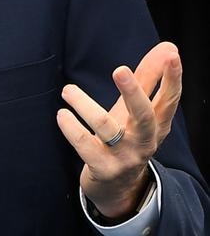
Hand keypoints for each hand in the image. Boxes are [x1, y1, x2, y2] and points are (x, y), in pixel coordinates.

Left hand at [56, 42, 181, 219]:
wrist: (117, 189)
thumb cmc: (126, 139)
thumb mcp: (137, 111)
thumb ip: (149, 79)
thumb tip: (168, 46)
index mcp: (157, 125)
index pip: (169, 100)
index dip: (173, 78)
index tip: (172, 55)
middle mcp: (144, 141)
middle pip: (144, 116)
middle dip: (133, 92)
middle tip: (120, 69)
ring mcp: (124, 157)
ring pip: (107, 128)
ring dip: (84, 105)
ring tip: (67, 90)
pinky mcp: (103, 169)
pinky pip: (86, 145)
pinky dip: (72, 128)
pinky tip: (62, 114)